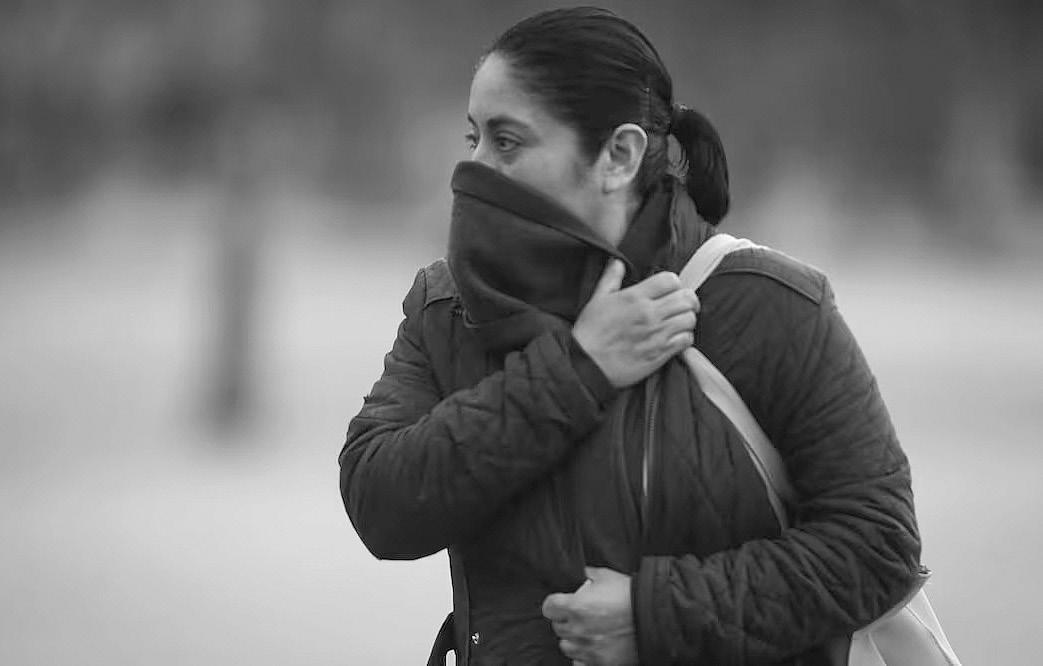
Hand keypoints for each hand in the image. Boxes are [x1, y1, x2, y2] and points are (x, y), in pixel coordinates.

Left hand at [542, 567, 637, 665]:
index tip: (560, 604)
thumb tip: (584, 575)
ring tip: (585, 632)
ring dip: (573, 639)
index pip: (549, 608)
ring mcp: (588, 648)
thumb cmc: (631, 595)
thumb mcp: (607, 576)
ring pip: (566, 646)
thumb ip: (590, 575)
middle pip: (557, 627)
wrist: (654, 617)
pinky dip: (584, 655)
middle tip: (578, 616)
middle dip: (565, 620)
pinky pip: (581, 662)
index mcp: (575, 606)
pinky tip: (592, 647)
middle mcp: (578, 629)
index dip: (554, 604)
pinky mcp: (600, 661)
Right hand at [573, 259, 698, 387]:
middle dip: (687, 299)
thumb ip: (610, 279)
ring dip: (687, 318)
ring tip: (678, 321)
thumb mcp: (597, 300)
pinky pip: (686, 340)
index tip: (670, 290)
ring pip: (689, 319)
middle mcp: (650, 313)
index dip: (674, 283)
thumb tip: (617, 263)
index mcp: (635, 297)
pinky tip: (676, 337)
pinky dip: (685, 337)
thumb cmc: (590, 333)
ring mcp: (657, 334)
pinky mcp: (661, 353)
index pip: (670, 280)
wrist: (587, 364)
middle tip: (681, 304)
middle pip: (687, 298)